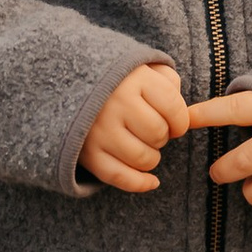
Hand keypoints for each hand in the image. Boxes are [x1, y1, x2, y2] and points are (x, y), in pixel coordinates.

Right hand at [81, 60, 189, 193]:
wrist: (70, 84)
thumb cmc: (118, 79)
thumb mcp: (144, 67)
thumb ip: (168, 81)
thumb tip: (182, 114)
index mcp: (134, 79)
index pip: (173, 108)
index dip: (181, 121)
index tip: (176, 123)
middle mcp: (115, 104)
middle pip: (158, 134)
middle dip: (163, 136)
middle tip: (152, 129)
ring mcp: (99, 130)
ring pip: (143, 158)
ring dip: (152, 157)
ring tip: (143, 144)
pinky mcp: (87, 153)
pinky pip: (120, 177)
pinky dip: (140, 183)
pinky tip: (152, 181)